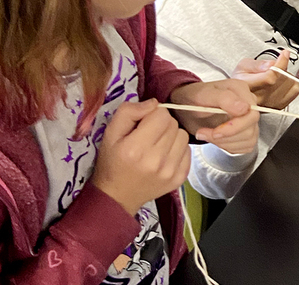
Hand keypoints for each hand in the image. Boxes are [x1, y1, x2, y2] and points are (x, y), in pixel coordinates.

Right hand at [91, 100, 190, 214]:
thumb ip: (129, 112)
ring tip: (157, 145)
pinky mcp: (180, 178)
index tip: (142, 124)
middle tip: (149, 135)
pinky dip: (178, 150)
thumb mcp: (110, 134)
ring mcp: (171, 171)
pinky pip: (188, 151)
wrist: (117, 196)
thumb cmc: (112, 162)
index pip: (161, 115)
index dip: (152, 115)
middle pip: (173, 124)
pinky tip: (164, 156)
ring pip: (184, 136)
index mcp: (136, 148)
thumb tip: (153, 103)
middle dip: (162, 125)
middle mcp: (156, 160)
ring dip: (172, 136)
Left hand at [169, 80, 259, 153]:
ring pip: (249, 139)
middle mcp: (248, 103)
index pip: (251, 113)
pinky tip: (217, 140)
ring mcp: (249, 119)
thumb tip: (244, 108)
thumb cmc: (194, 98)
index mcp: (241, 90)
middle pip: (251, 128)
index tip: (215, 132)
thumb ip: (224, 98)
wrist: (188, 107)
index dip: (235, 126)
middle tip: (205, 134)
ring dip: (225, 142)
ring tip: (207, 135)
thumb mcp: (202, 95)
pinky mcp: (247, 132)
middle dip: (227, 136)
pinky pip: (246, 146)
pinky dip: (230, 147)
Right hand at [231, 50, 298, 109]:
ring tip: (277, 74)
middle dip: (282, 67)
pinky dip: (292, 83)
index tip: (284, 54)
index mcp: (249, 87)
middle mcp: (261, 98)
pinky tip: (283, 81)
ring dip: (287, 75)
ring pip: (291, 84)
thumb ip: (257, 64)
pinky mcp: (279, 106)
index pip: (270, 77)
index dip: (281, 64)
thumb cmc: (241, 80)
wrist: (241, 95)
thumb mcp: (243, 66)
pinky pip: (295, 91)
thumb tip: (272, 64)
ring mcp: (271, 103)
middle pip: (282, 80)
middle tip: (276, 65)